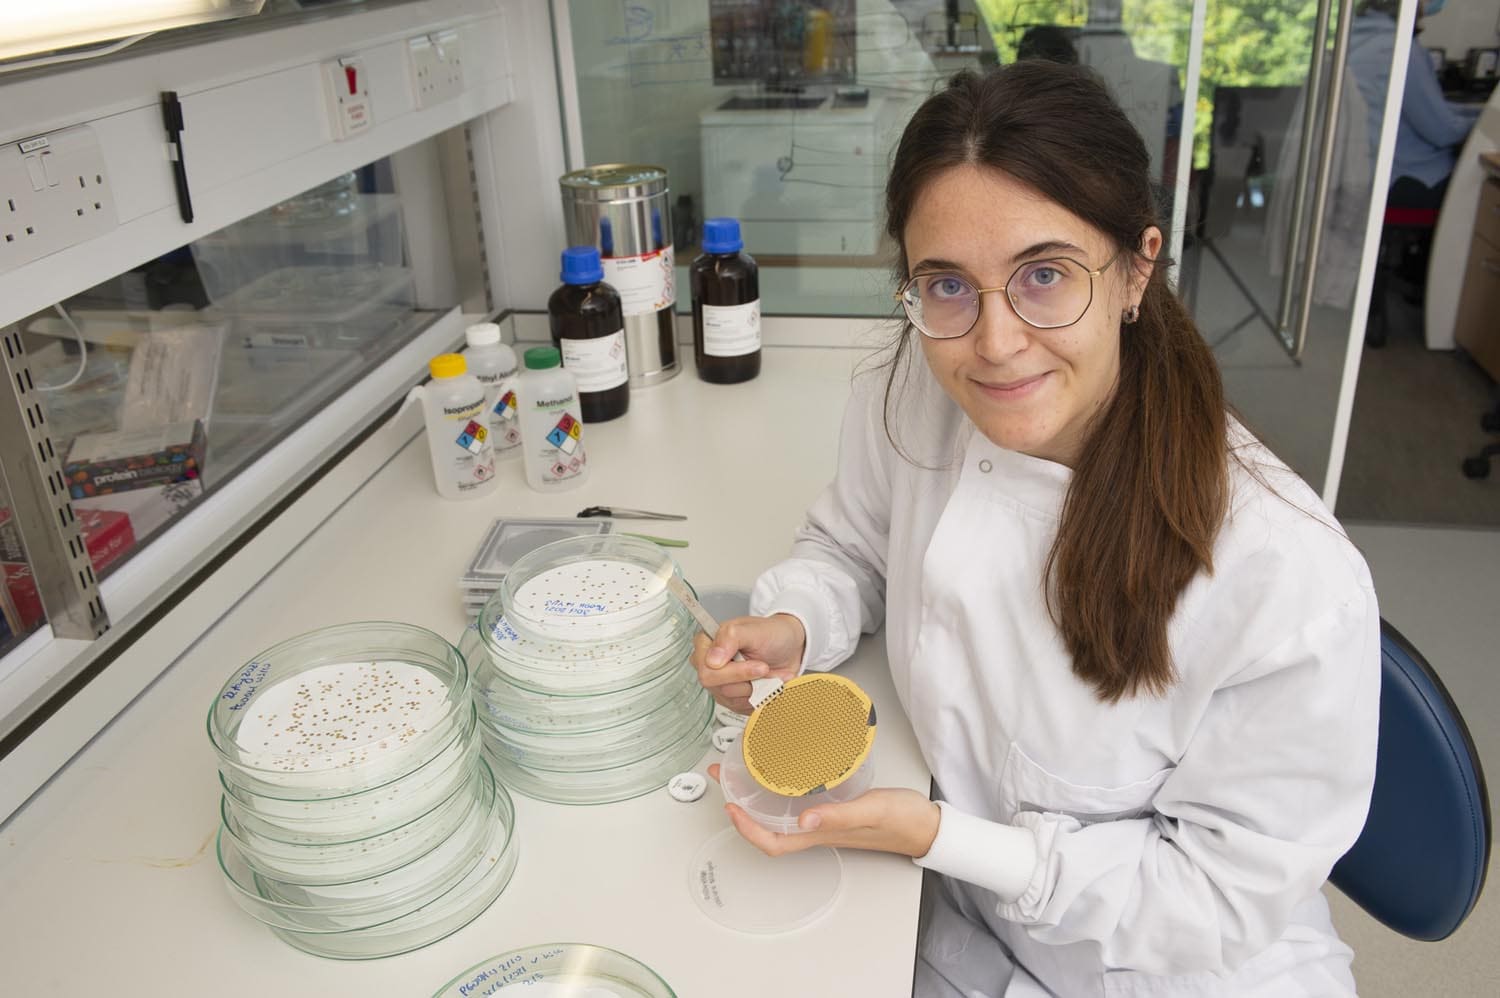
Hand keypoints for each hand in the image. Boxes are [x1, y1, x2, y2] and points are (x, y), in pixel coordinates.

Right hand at [690, 613, 805, 713]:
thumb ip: (730, 638)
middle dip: (747, 679)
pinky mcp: (732, 699)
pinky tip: (769, 682)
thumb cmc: (772, 634)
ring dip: (758, 687)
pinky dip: (761, 696)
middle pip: (717, 686)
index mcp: (707, 643)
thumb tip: (712, 660)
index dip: (732, 672)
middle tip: (765, 668)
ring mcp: (719, 684)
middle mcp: (708, 664)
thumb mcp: (754, 630)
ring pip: (732, 698)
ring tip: (770, 672)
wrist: (790, 648)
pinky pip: (743, 707)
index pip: (706, 668)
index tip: (759, 665)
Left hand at [707, 763, 940, 857]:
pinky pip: (797, 802)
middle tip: (723, 775)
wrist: (926, 824)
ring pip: (779, 813)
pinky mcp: (834, 807)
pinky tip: (780, 770)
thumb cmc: (901, 821)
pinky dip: (779, 787)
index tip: (730, 805)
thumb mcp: (868, 811)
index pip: (771, 842)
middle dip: (740, 806)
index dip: (746, 829)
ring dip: (755, 795)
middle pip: (767, 826)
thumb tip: (802, 819)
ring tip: (740, 769)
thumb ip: (837, 815)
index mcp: (819, 834)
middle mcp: (816, 829)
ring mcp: (824, 820)